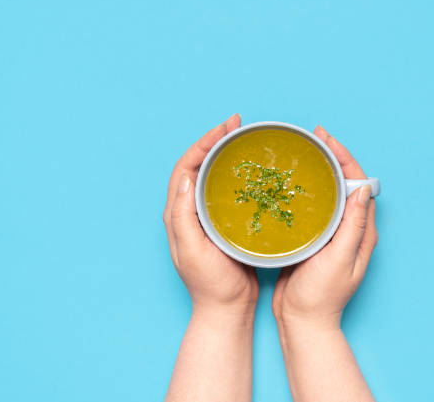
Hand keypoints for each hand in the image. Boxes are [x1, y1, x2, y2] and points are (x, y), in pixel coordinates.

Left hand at [163, 114, 258, 314]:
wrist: (226, 308)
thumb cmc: (209, 283)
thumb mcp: (192, 250)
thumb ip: (184, 216)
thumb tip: (186, 179)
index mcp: (178, 213)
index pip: (186, 167)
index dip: (202, 143)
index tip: (224, 128)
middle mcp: (190, 211)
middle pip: (199, 166)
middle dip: (215, 142)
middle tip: (237, 126)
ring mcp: (207, 217)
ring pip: (214, 176)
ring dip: (226, 155)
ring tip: (244, 140)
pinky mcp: (224, 224)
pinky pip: (228, 192)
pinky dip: (239, 176)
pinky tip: (255, 172)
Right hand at [272, 125, 377, 329]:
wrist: (302, 322)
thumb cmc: (321, 296)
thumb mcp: (339, 260)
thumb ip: (352, 226)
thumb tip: (363, 188)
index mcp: (360, 231)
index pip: (358, 184)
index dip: (344, 158)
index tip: (326, 140)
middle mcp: (348, 229)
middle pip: (343, 184)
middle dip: (330, 159)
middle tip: (312, 140)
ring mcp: (329, 234)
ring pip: (326, 194)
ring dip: (317, 173)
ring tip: (301, 155)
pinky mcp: (311, 239)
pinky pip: (310, 208)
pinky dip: (302, 192)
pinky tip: (287, 184)